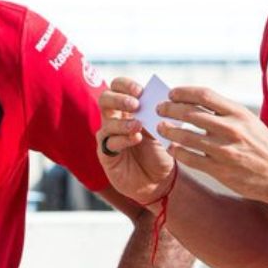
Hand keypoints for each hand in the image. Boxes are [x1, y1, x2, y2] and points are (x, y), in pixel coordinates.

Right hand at [96, 78, 177, 204]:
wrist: (160, 181)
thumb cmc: (160, 152)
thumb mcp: (162, 130)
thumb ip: (157, 115)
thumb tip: (160, 99)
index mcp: (128, 108)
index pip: (118, 87)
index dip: (126, 85)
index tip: (140, 91)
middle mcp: (114, 119)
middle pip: (105, 99)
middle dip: (119, 98)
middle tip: (136, 104)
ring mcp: (109, 137)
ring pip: (107, 122)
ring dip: (123, 122)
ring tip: (139, 125)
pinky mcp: (106, 155)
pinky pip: (110, 143)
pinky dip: (123, 139)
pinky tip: (136, 138)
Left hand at [156, 86, 267, 206]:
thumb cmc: (265, 146)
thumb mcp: (250, 122)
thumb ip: (227, 113)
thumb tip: (197, 105)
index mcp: (239, 113)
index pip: (204, 95)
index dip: (183, 92)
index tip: (172, 93)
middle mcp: (231, 129)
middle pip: (190, 113)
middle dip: (170, 110)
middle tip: (160, 109)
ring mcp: (224, 150)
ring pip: (186, 137)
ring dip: (169, 131)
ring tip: (161, 128)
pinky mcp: (221, 170)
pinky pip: (191, 159)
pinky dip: (178, 152)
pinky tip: (172, 149)